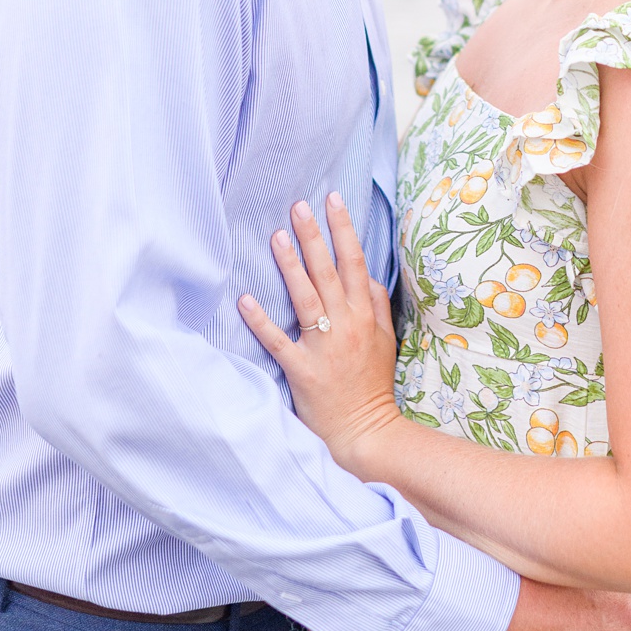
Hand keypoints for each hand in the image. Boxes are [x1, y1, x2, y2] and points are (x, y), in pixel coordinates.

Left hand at [237, 193, 402, 471]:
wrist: (365, 430)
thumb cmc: (371, 384)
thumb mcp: (386, 339)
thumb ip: (376, 304)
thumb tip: (365, 274)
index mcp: (365, 314)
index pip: (355, 262)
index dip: (343, 229)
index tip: (332, 201)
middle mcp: (346, 324)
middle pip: (329, 271)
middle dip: (314, 236)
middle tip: (299, 206)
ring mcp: (323, 346)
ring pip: (305, 297)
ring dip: (291, 266)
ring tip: (277, 236)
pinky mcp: (301, 369)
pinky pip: (278, 340)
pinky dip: (262, 320)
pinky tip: (245, 299)